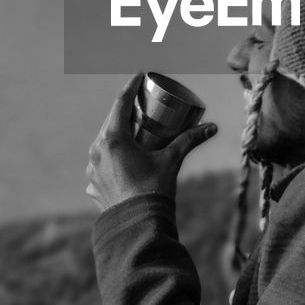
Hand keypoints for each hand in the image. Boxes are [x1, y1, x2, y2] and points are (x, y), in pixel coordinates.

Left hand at [86, 73, 216, 211]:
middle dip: (124, 111)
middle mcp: (97, 150)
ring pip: (104, 143)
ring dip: (116, 134)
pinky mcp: (92, 185)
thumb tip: (212, 126)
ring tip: (131, 132)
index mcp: (113, 139)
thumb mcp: (171, 161)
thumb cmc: (154, 190)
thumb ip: (189, 140)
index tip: (139, 76)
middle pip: (110, 122)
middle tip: (139, 104)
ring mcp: (92, 169)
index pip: (120, 103)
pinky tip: (121, 161)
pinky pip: (101, 164)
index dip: (130, 87)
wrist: (137, 228)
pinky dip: (112, 158)